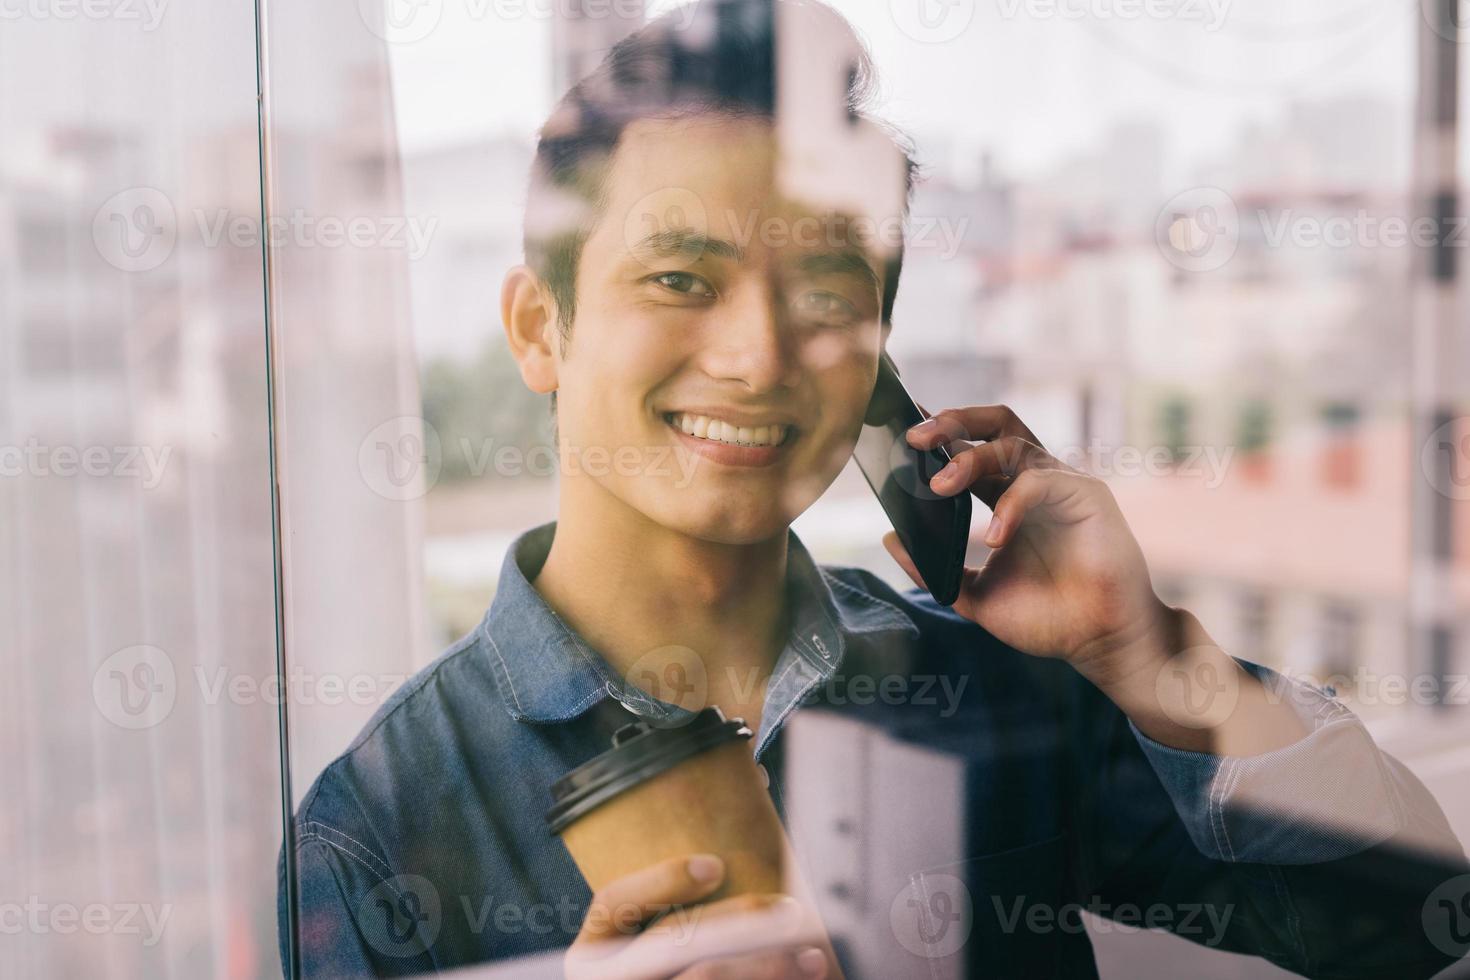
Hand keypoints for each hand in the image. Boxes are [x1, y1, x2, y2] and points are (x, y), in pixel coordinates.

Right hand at [565, 855, 830, 979]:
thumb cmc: (666, 958)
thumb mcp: (648, 930)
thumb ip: (686, 879)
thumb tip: (757, 780)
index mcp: (595, 951)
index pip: (615, 902)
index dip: (662, 881)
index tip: (714, 865)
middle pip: (670, 945)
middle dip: (734, 924)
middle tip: (789, 910)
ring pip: (706, 978)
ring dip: (765, 965)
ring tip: (811, 956)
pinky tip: (804, 978)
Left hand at [888, 405, 1169, 686]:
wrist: (1098, 643)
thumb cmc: (1046, 618)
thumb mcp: (975, 594)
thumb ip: (933, 569)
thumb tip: (890, 537)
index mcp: (1008, 496)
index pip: (971, 449)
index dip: (939, 437)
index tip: (901, 435)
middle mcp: (1033, 481)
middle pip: (994, 425)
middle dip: (952, 422)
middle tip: (915, 437)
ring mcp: (1061, 484)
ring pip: (1011, 443)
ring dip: (969, 459)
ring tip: (939, 486)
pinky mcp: (1086, 495)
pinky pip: (1039, 481)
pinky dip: (1010, 504)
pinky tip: (995, 537)